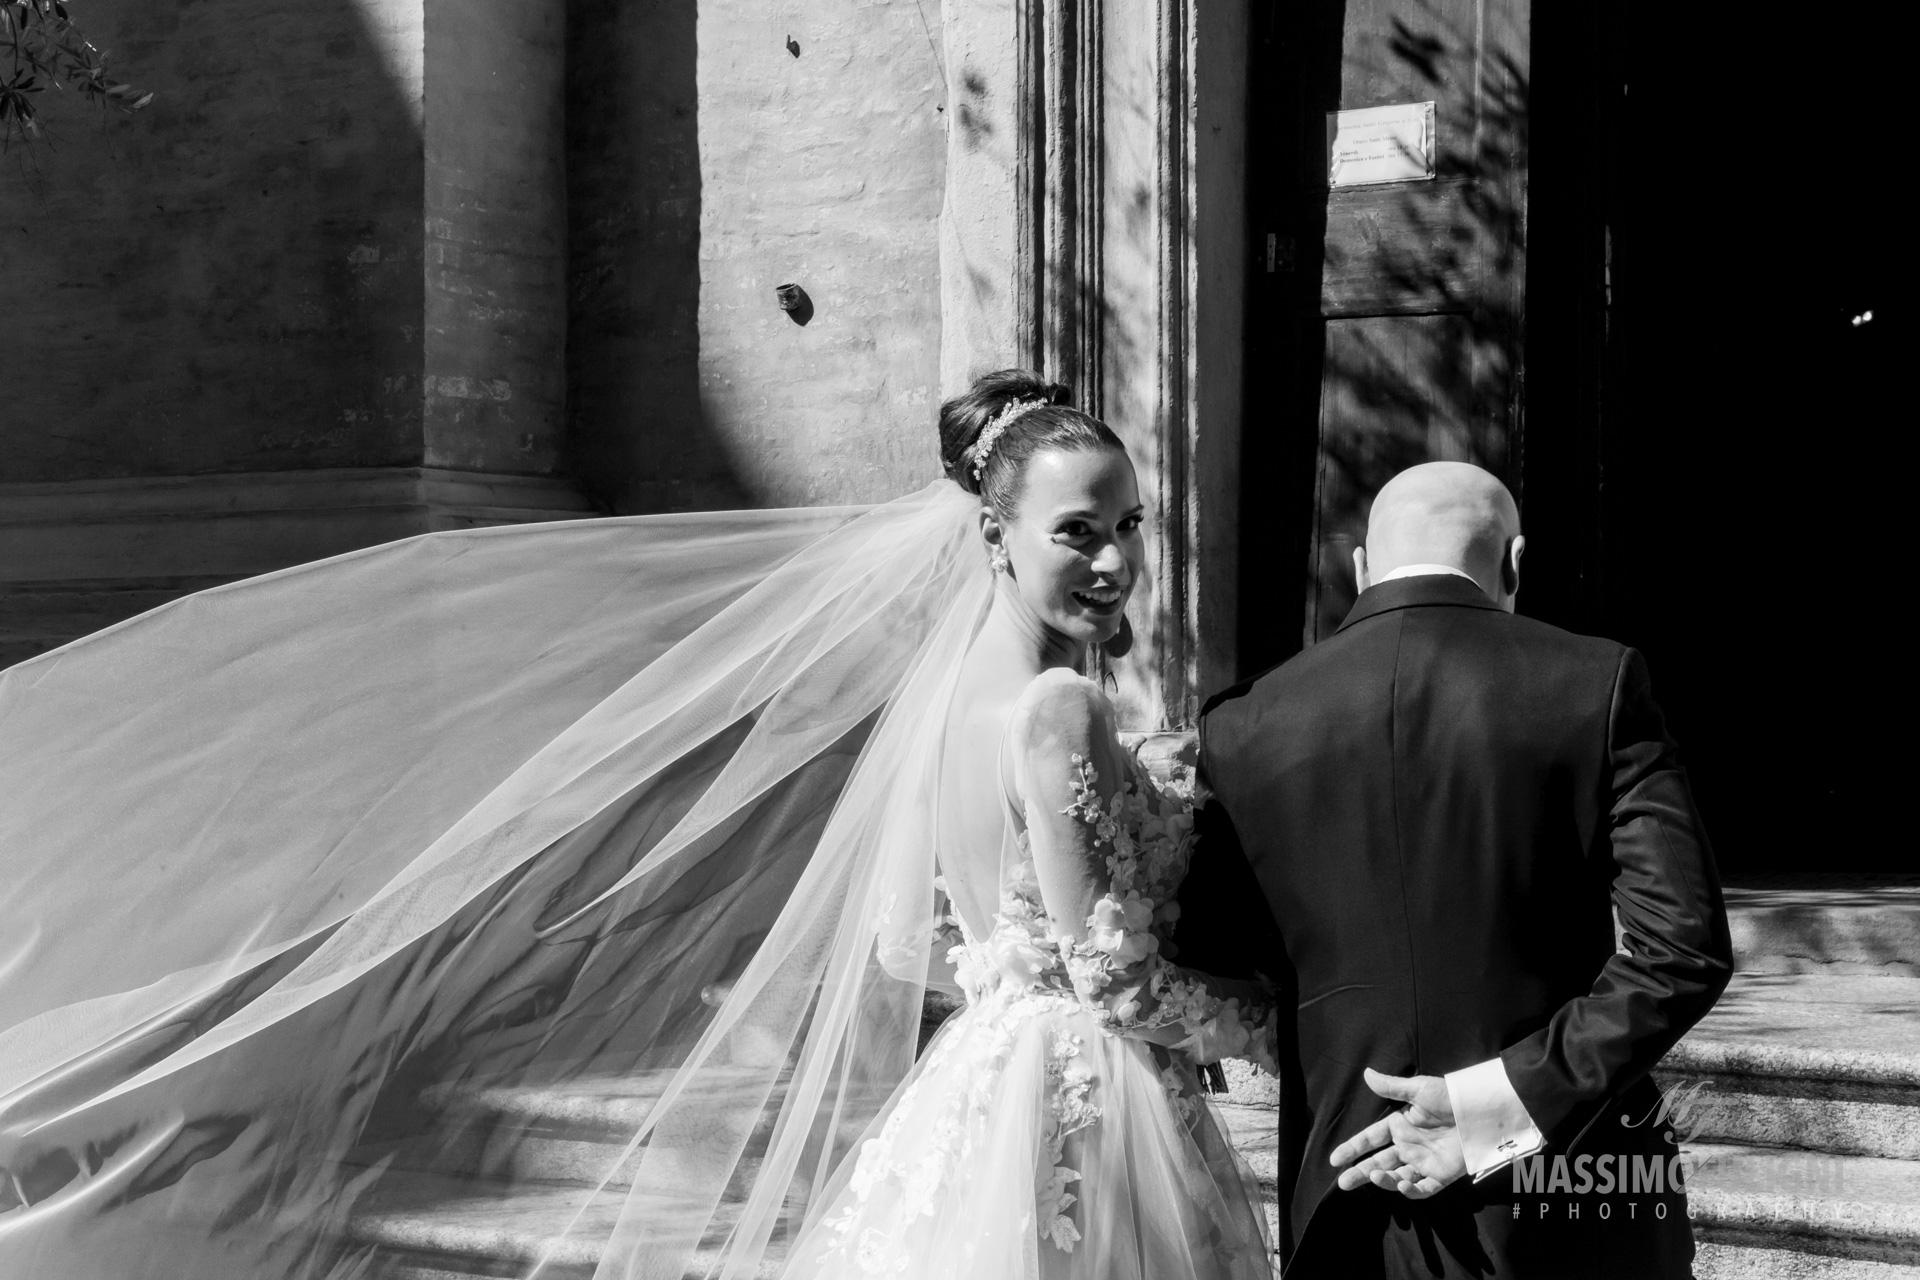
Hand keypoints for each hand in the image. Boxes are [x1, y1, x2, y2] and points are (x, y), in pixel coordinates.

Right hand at [1329, 1067, 1466, 1198]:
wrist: (1480, 1112)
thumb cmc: (1450, 1096)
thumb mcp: (1419, 1089)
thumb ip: (1391, 1087)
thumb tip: (1365, 1074)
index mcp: (1400, 1125)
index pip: (1370, 1139)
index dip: (1353, 1148)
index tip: (1335, 1159)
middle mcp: (1409, 1145)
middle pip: (1378, 1162)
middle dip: (1359, 1173)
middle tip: (1343, 1183)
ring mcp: (1424, 1161)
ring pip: (1397, 1176)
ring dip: (1383, 1180)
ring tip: (1373, 1177)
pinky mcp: (1441, 1175)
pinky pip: (1423, 1188)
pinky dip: (1410, 1190)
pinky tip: (1401, 1185)